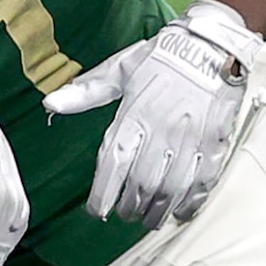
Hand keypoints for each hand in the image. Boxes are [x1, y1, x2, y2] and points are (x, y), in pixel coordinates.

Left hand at [45, 0, 260, 226]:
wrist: (213, 45)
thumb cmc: (164, 57)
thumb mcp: (121, 69)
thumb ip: (87, 92)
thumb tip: (51, 104)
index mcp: (135, 114)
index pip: (113, 164)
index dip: (103, 194)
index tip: (96, 210)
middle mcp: (161, 131)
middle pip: (141, 185)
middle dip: (129, 207)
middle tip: (123, 213)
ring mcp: (190, 141)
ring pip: (170, 190)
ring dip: (156, 212)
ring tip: (148, 219)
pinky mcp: (214, 145)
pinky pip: (201, 184)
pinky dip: (189, 203)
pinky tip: (179, 211)